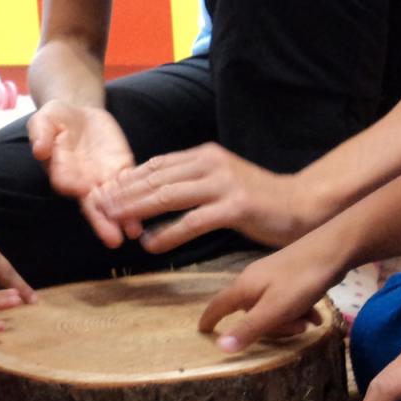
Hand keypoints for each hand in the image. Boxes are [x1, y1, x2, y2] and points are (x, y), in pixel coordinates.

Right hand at [28, 101, 133, 246]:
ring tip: (133, 232)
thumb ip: (40, 133)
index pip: (66, 183)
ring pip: (115, 200)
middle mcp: (83, 181)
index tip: (80, 191)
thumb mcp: (44, 119)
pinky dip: (139, 195)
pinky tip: (148, 209)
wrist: (78, 113)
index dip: (73, 187)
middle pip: (93, 204)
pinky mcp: (122, 167)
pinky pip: (131, 182)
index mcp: (61, 171)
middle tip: (113, 239)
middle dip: (103, 221)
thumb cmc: (56, 119)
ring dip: (124, 217)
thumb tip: (39, 148)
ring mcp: (104, 176)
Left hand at [91, 142, 310, 251]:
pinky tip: (150, 245)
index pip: (156, 165)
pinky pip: (192, 221)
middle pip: (156, 178)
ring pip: (168, 195)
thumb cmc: (258, 199)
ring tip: (115, 223)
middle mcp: (211, 164)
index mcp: (205, 155)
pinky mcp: (235, 207)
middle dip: (124, 194)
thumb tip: (154, 191)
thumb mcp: (220, 182)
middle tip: (98, 208)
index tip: (104, 194)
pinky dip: (168, 234)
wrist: (302, 205)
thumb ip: (191, 182)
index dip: (128, 180)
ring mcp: (223, 184)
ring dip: (137, 210)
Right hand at [198, 236, 342, 350]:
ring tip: (311, 322)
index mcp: (243, 288)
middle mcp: (252, 280)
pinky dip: (297, 310)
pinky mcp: (287, 275)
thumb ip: (248, 329)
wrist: (333, 249)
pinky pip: (285, 300)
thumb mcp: (274, 310)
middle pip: (250, 313)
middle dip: (272, 328)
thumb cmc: (301, 281)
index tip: (202, 332)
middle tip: (296, 329)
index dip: (209, 320)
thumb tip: (219, 347)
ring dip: (289, 321)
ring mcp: (270, 277)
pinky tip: (315, 315)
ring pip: (270, 308)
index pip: (217, 305)